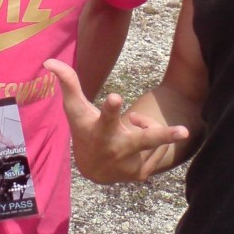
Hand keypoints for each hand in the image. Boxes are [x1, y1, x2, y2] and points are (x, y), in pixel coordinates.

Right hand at [45, 59, 188, 183]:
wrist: (92, 171)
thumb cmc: (84, 130)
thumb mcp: (75, 109)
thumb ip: (68, 83)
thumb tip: (49, 60)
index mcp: (101, 130)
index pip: (106, 116)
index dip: (111, 107)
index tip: (115, 97)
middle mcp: (118, 148)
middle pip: (145, 139)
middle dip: (164, 134)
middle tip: (184, 131)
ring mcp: (132, 164)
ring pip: (153, 133)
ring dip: (143, 125)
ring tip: (127, 129)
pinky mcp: (142, 173)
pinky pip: (157, 148)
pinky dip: (148, 141)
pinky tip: (133, 145)